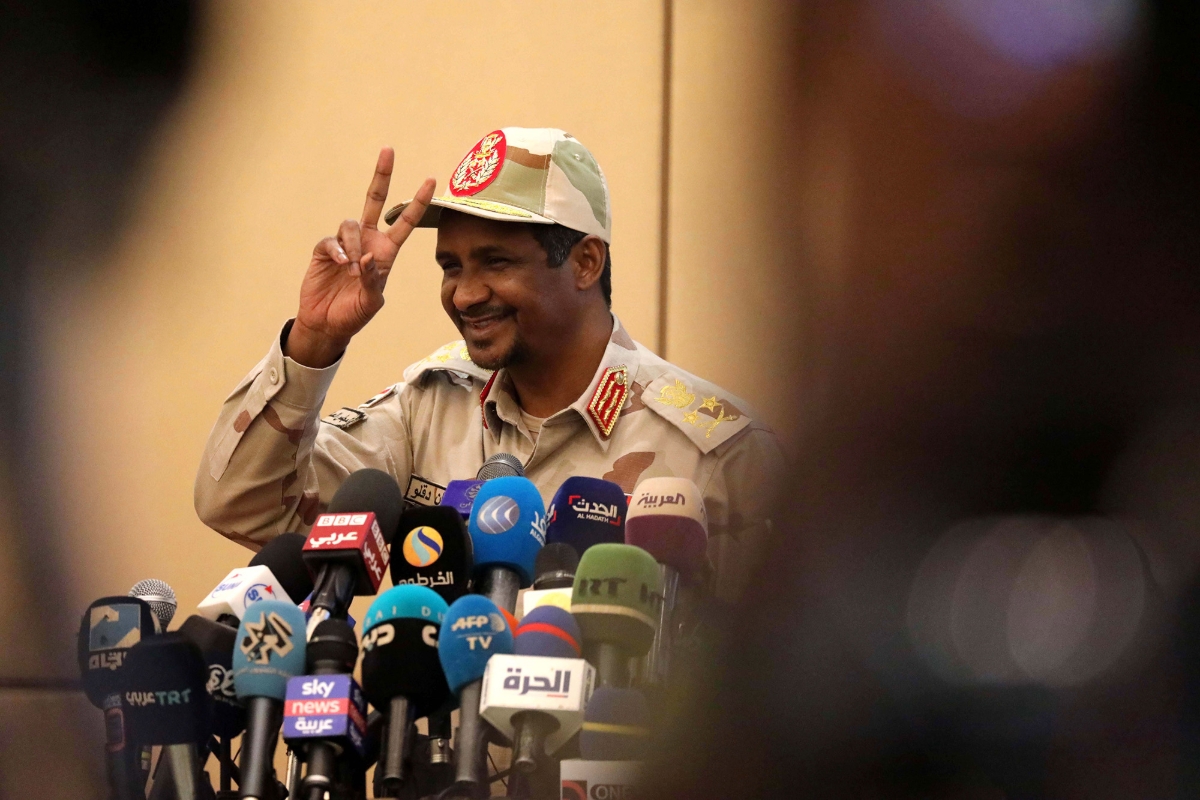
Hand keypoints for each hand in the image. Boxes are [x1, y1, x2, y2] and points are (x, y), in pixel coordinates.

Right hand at [287, 147, 435, 366]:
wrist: (327, 325)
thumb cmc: (354, 315)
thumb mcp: (371, 302)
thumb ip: (374, 281)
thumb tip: (370, 257)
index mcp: (387, 252)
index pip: (405, 222)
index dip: (418, 202)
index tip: (432, 180)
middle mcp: (368, 242)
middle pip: (374, 201)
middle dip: (382, 176)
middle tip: (389, 151)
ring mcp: (346, 244)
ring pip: (351, 226)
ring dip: (354, 247)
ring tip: (353, 270)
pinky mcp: (325, 250)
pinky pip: (332, 240)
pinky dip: (338, 251)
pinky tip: (342, 265)